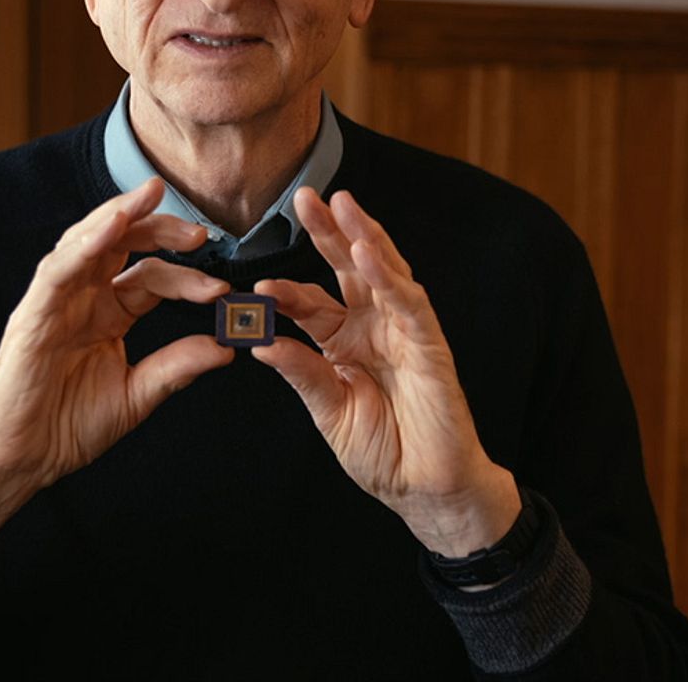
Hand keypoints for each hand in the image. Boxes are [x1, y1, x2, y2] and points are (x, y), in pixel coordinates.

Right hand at [0, 179, 231, 557]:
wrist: (19, 462)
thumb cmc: (67, 427)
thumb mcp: (136, 395)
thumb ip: (177, 367)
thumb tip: (226, 348)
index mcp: (109, 313)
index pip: (153, 277)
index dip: (188, 279)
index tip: (223, 293)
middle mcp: (84, 298)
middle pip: (123, 244)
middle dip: (160, 229)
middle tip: (199, 234)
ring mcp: (57, 301)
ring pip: (88, 241)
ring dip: (120, 214)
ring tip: (150, 196)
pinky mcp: (33, 313)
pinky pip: (60, 269)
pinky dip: (85, 243)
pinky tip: (112, 226)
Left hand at [253, 187, 519, 556]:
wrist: (422, 490)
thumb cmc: (379, 451)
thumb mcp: (328, 410)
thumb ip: (300, 373)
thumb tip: (258, 342)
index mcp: (344, 339)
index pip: (312, 304)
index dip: (287, 293)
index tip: (256, 289)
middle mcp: (373, 326)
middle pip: (347, 268)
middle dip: (328, 231)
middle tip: (304, 196)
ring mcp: (403, 331)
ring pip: (383, 272)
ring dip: (362, 236)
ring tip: (342, 204)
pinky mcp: (430, 344)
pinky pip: (408, 304)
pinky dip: (389, 277)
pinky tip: (368, 252)